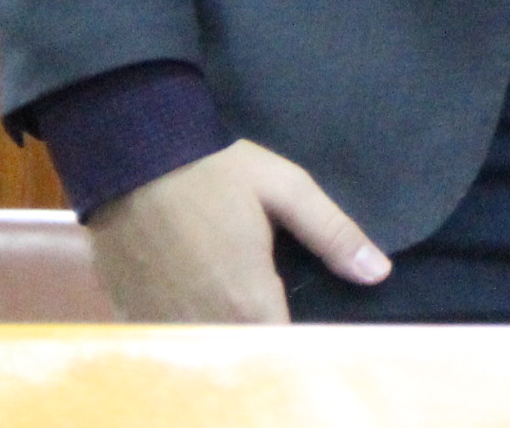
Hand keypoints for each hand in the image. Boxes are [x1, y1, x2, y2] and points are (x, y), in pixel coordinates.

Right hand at [86, 139, 387, 322]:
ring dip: (224, 337)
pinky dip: (185, 330)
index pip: (283, 348)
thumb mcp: (287, 189)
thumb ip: (333, 234)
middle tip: (278, 310)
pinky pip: (167, 339)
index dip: (300, 343)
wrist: (131, 156)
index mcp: (247, 298)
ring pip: (204, 350)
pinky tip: (195, 302)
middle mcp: (204, 322)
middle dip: (264, 341)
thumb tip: (379, 273)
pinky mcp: (130, 314)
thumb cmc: (214, 171)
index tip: (311, 326)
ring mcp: (162, 322)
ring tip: (238, 305)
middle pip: (243, 353)